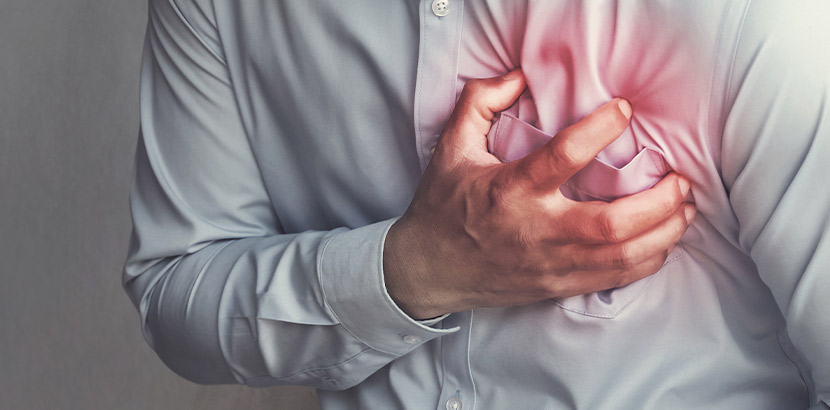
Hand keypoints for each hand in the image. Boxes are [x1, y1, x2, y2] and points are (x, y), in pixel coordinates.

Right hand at [383, 69, 695, 318]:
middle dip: (659, 201)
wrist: (428, 270)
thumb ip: (479, 104)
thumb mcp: (450, 149)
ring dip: (664, 232)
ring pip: (622, 256)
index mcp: (511, 190)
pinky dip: (648, 260)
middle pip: (612, 224)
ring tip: (684, 207)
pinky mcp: (557, 286)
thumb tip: (517, 78)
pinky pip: (614, 278)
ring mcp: (550, 264)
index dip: (601, 129)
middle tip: (679, 178)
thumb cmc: (444, 208)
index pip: (564, 157)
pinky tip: (662, 241)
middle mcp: (535, 231)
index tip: (624, 110)